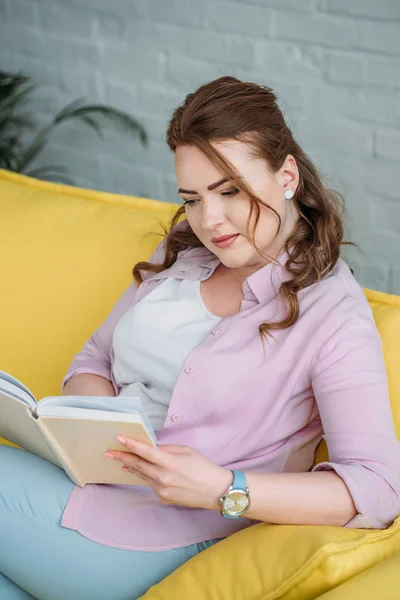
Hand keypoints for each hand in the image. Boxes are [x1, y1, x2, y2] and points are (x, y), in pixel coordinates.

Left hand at [104, 436, 232, 509]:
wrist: (217, 492)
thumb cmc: (204, 468)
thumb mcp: (187, 451)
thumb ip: (167, 449)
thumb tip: (152, 447)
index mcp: (171, 463)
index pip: (146, 452)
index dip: (131, 445)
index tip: (119, 439)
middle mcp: (164, 478)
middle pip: (138, 465)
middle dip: (123, 457)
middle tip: (109, 452)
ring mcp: (162, 490)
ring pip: (142, 475)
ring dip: (131, 466)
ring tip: (121, 459)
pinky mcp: (163, 498)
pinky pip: (149, 484)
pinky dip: (144, 475)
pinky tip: (138, 470)